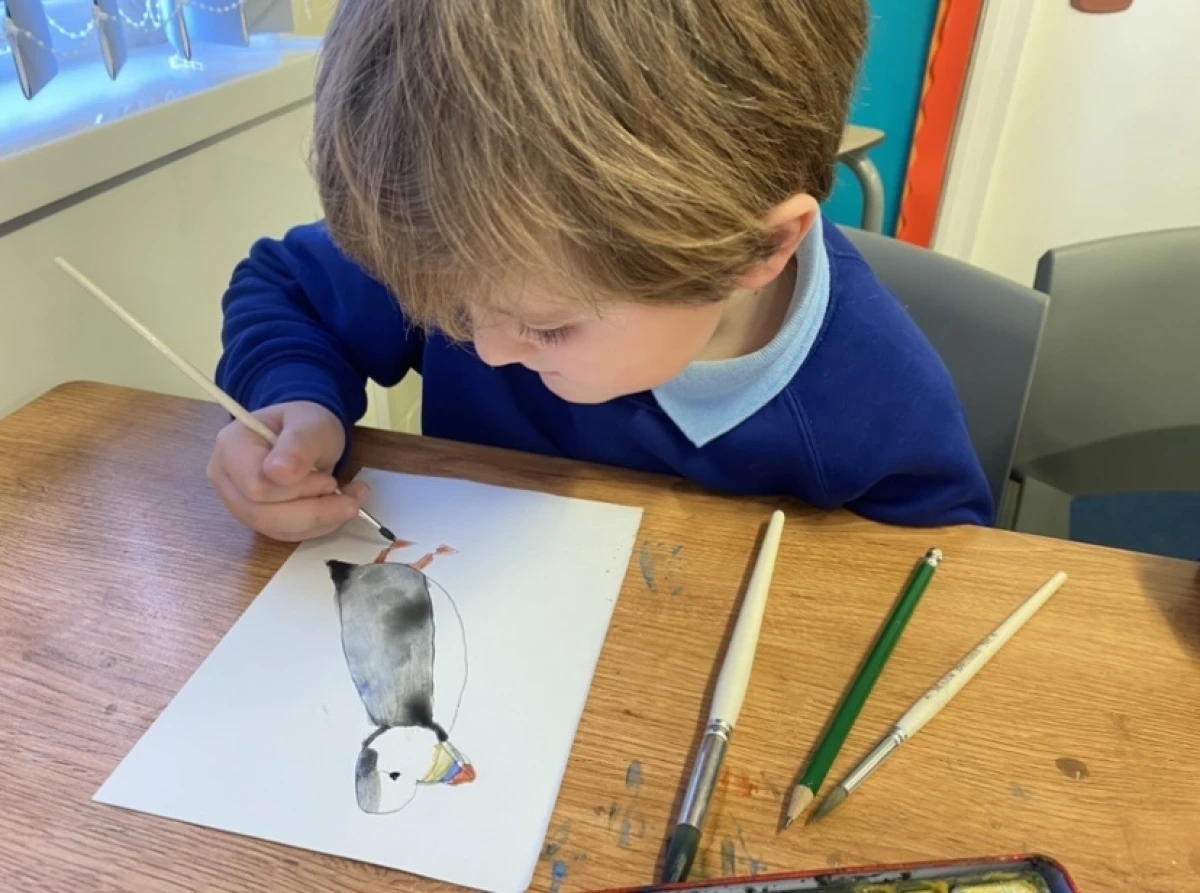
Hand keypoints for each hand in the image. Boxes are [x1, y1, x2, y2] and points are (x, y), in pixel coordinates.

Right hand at [206, 400, 368, 541]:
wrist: (307, 434)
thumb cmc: (306, 423)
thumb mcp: (311, 423)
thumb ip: (298, 445)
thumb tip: (279, 473)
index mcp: (232, 446)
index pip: (255, 485)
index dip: (297, 490)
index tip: (329, 480)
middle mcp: (226, 478)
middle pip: (262, 514)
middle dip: (313, 510)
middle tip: (349, 495)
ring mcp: (238, 502)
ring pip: (275, 529)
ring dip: (321, 520)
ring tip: (351, 500)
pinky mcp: (256, 519)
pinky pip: (285, 534)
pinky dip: (318, 526)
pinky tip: (338, 507)